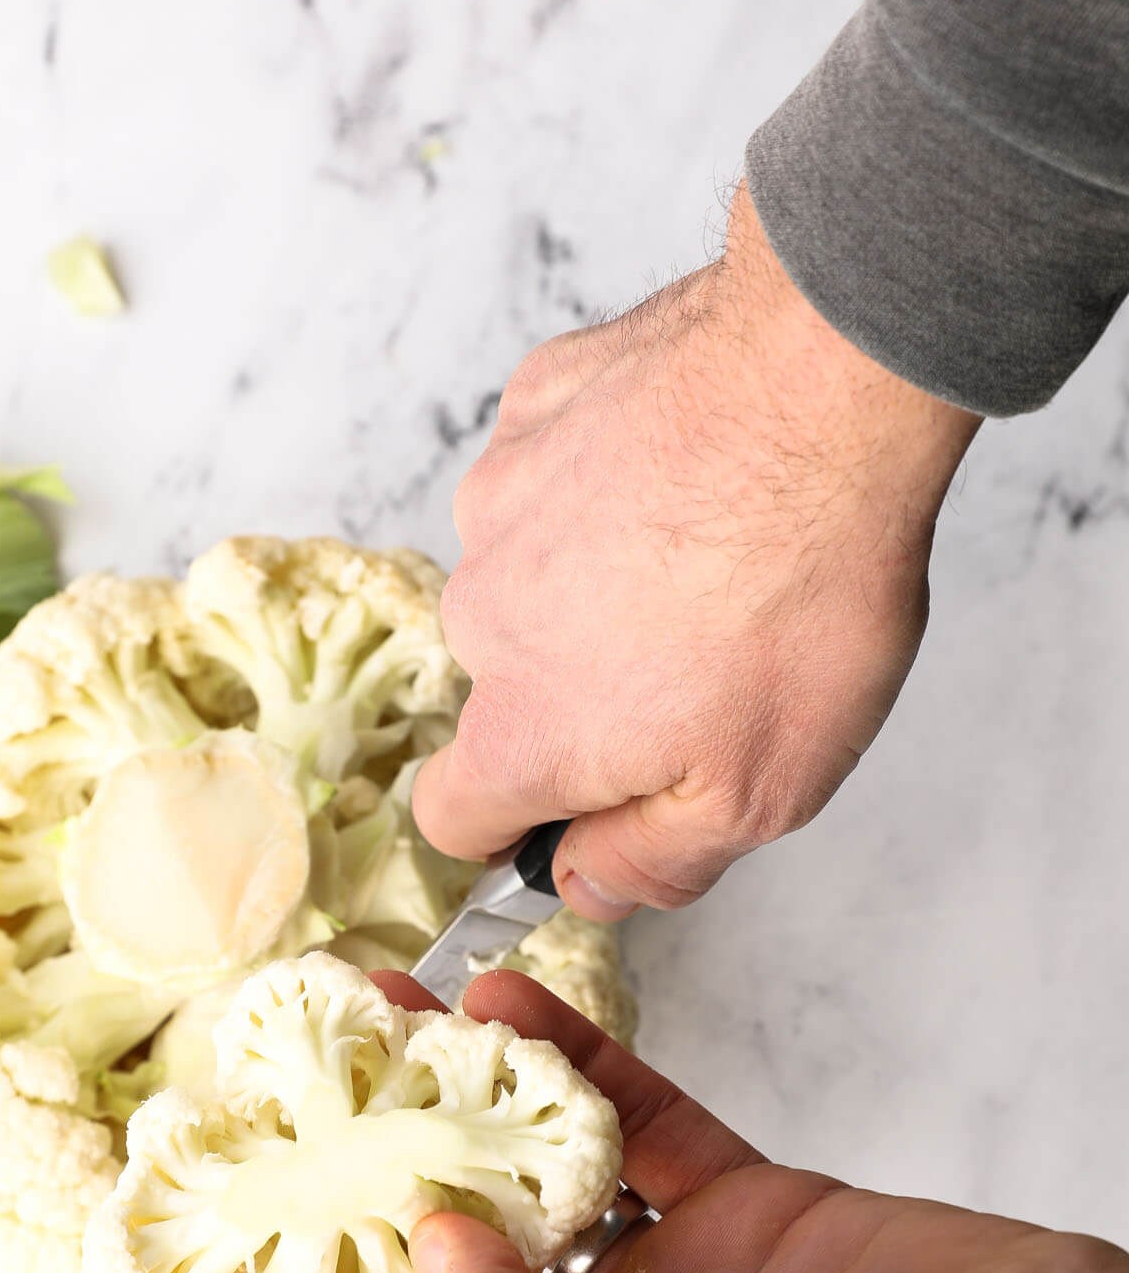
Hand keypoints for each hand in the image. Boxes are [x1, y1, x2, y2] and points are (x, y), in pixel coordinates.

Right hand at [413, 185, 979, 918]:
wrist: (821, 386)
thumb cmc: (796, 593)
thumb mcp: (757, 793)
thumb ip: (652, 863)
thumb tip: (585, 886)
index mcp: (524, 730)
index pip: (452, 817)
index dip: (514, 832)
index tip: (574, 816)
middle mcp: (482, 617)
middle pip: (507, 689)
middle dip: (585, 693)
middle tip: (705, 667)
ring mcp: (498, 502)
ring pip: (532, 576)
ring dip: (597, 583)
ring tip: (713, 560)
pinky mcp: (536, 408)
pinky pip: (555, 474)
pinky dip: (608, 485)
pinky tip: (692, 476)